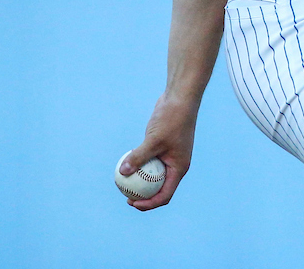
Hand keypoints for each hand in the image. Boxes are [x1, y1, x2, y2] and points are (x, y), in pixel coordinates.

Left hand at [119, 93, 199, 210]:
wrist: (180, 99)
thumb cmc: (171, 119)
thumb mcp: (154, 140)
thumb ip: (138, 156)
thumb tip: (122, 171)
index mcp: (179, 168)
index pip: (165, 194)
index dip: (149, 203)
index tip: (132, 203)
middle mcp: (176, 165)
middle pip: (160, 188)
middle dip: (143, 196)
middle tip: (126, 197)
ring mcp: (170, 156)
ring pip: (154, 175)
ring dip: (141, 181)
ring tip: (124, 183)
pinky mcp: (163, 147)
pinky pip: (151, 162)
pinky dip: (141, 166)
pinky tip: (127, 163)